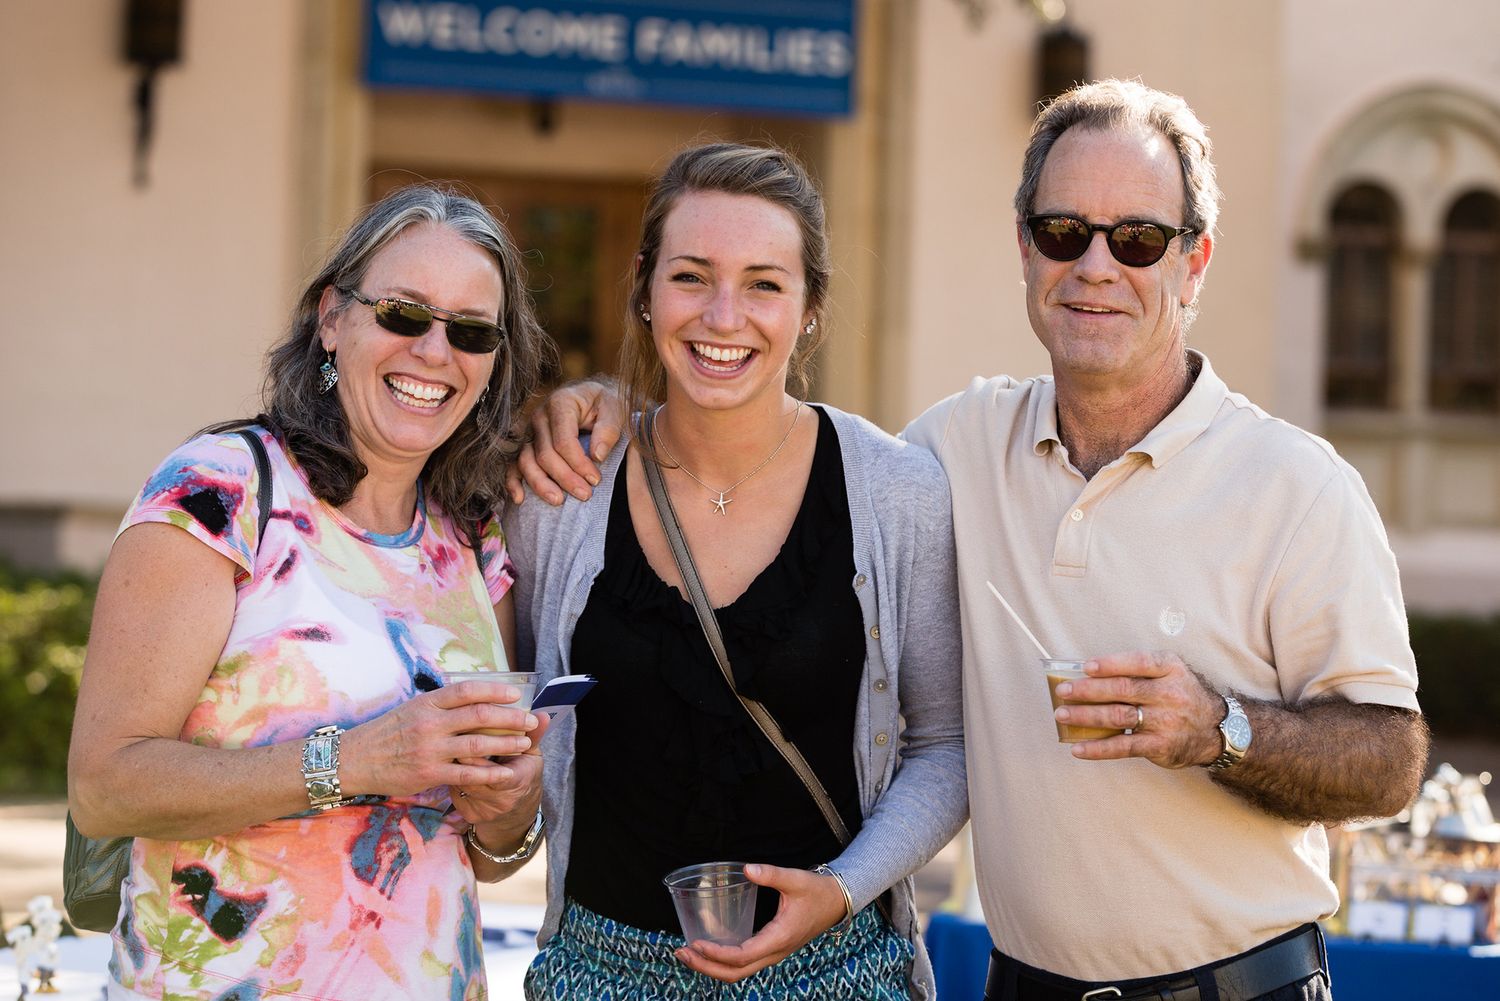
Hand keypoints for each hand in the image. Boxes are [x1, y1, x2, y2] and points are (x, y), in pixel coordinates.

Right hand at [340, 682, 543, 797]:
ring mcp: (431, 749)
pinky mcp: (429, 773)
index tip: (516, 694)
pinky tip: (505, 773)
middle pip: (480, 715)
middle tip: (530, 720)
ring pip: (478, 743)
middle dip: (511, 718)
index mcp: (428, 703)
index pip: (468, 690)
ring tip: (524, 744)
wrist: (354, 760)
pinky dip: (489, 773)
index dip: (496, 690)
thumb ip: (439, 705)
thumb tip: (471, 697)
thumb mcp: (411, 709)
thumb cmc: (386, 733)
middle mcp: (431, 723)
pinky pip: (467, 773)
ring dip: (506, 743)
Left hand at [451, 710, 549, 816]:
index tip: (469, 738)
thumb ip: (534, 734)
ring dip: (454, 766)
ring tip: (449, 747)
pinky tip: (449, 764)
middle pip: (474, 778)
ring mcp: (483, 810)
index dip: (481, 758)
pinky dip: (451, 777)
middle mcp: (501, 802)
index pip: (497, 773)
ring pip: (460, 785)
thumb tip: (543, 714)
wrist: (518, 810)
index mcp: (519, 784)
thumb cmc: (524, 774)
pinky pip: (455, 793)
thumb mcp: (532, 754)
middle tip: (452, 738)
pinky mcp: (469, 814)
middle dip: (462, 758)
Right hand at [504, 380, 625, 505]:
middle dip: (565, 478)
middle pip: (545, 454)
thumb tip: (597, 455)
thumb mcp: (615, 409)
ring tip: (558, 501)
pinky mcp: (526, 444)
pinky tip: (520, 499)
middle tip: (585, 494)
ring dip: (541, 484)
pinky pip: (514, 465)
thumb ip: (608, 430)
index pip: (564, 441)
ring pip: (526, 462)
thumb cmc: (604, 404)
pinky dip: (513, 482)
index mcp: (561, 403)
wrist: (592, 398)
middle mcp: (540, 417)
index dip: (578, 464)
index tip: (595, 480)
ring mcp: (530, 431)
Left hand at [674, 863, 849, 982]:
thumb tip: (747, 868)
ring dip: (712, 967)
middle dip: (706, 967)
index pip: (742, 956)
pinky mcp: (771, 949)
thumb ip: (771, 874)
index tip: (696, 942)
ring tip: (688, 953)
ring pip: (739, 972)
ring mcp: (773, 953)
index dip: (716, 954)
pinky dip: (723, 961)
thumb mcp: (795, 879)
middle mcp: (774, 952)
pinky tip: (709, 948)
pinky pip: (744, 964)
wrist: (837, 901)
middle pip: (735, 973)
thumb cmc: (817, 891)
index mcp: (779, 939)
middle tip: (681, 952)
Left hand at [1054, 651, 1224, 768]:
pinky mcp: (1159, 746)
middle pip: (1122, 690)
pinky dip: (1097, 748)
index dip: (1110, 664)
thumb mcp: (1171, 672)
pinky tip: (1078, 748)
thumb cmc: (1181, 695)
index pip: (1138, 662)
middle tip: (1063, 691)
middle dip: (1088, 690)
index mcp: (1170, 669)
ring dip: (1086, 716)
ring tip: (1062, 715)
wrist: (1216, 730)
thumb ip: (1139, 670)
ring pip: (1118, 716)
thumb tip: (1089, 673)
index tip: (1086, 667)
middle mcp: (1169, 694)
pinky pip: (1123, 747)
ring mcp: (1165, 721)